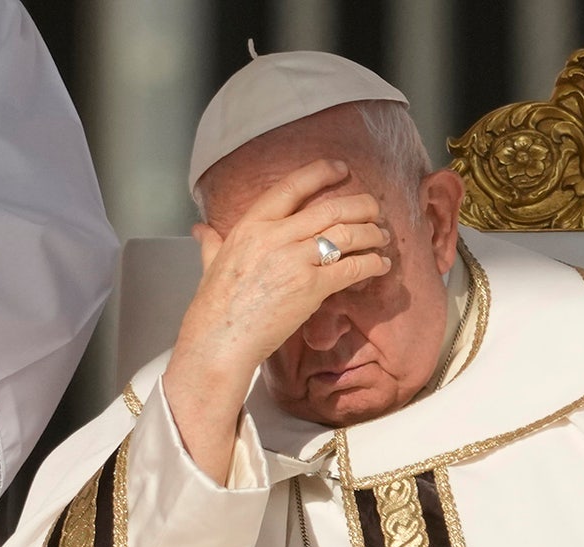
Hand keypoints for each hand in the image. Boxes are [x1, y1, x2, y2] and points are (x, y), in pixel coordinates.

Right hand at [163, 159, 390, 482]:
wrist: (220, 340)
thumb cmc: (215, 306)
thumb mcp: (210, 264)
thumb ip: (211, 243)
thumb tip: (200, 229)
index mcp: (251, 225)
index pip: (292, 186)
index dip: (321, 173)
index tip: (343, 170)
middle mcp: (275, 235)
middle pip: (331, 208)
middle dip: (361, 206)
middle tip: (377, 209)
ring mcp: (294, 260)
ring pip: (347, 234)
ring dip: (372, 234)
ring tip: (383, 238)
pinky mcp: (311, 287)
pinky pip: (352, 267)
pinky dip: (372, 263)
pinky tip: (381, 265)